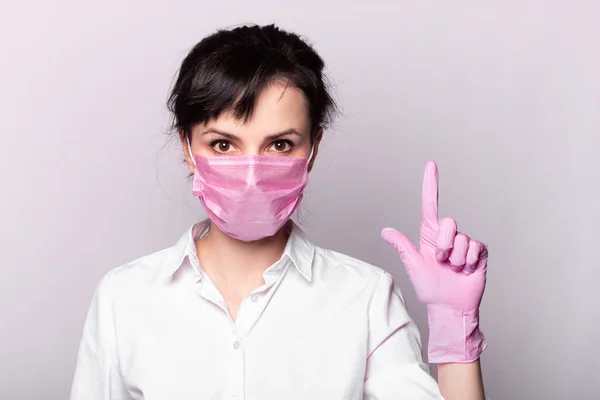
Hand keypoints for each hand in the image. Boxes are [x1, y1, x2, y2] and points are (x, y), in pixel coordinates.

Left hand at [381, 161, 487, 362]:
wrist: (449, 307)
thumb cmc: (429, 288)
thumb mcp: (412, 265)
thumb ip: (402, 246)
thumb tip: (385, 231)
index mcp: (430, 235)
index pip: (431, 205)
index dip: (431, 184)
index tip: (431, 165)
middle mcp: (448, 236)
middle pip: (449, 222)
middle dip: (444, 244)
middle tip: (441, 261)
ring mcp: (465, 244)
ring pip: (462, 239)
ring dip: (456, 259)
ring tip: (453, 270)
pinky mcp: (479, 253)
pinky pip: (476, 248)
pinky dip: (468, 262)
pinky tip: (466, 271)